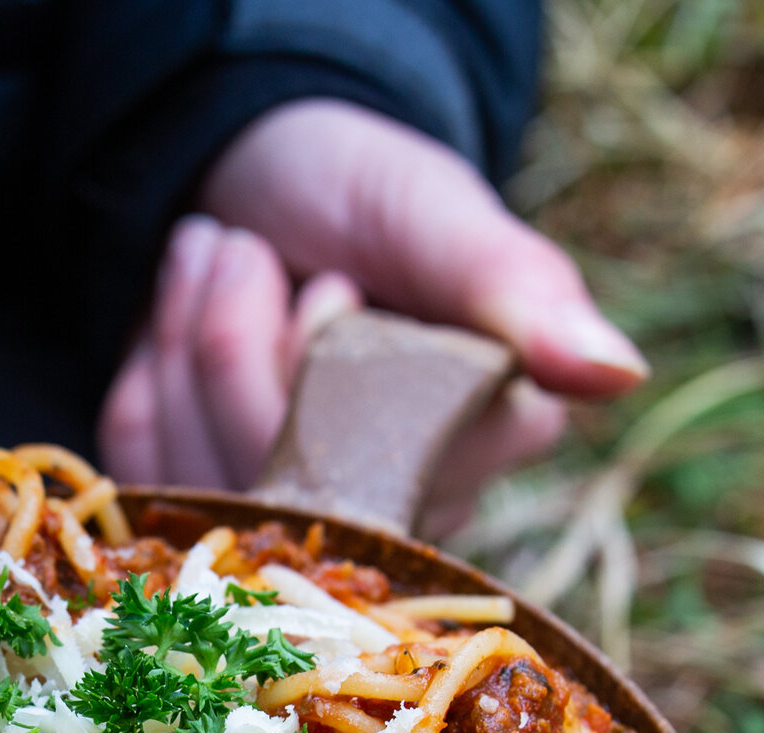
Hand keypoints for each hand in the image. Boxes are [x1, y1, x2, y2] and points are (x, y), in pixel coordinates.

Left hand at [98, 99, 648, 535]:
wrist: (255, 179)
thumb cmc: (362, 191)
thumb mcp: (438, 217)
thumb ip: (517, 290)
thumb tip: (618, 375)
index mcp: (485, 442)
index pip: (384, 455)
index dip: (328, 360)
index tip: (338, 286)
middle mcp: (401, 507)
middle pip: (280, 471)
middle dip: (239, 338)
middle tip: (253, 252)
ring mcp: (295, 523)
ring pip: (203, 469)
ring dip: (191, 337)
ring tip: (220, 262)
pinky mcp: (205, 509)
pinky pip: (145, 467)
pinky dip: (149, 369)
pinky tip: (179, 320)